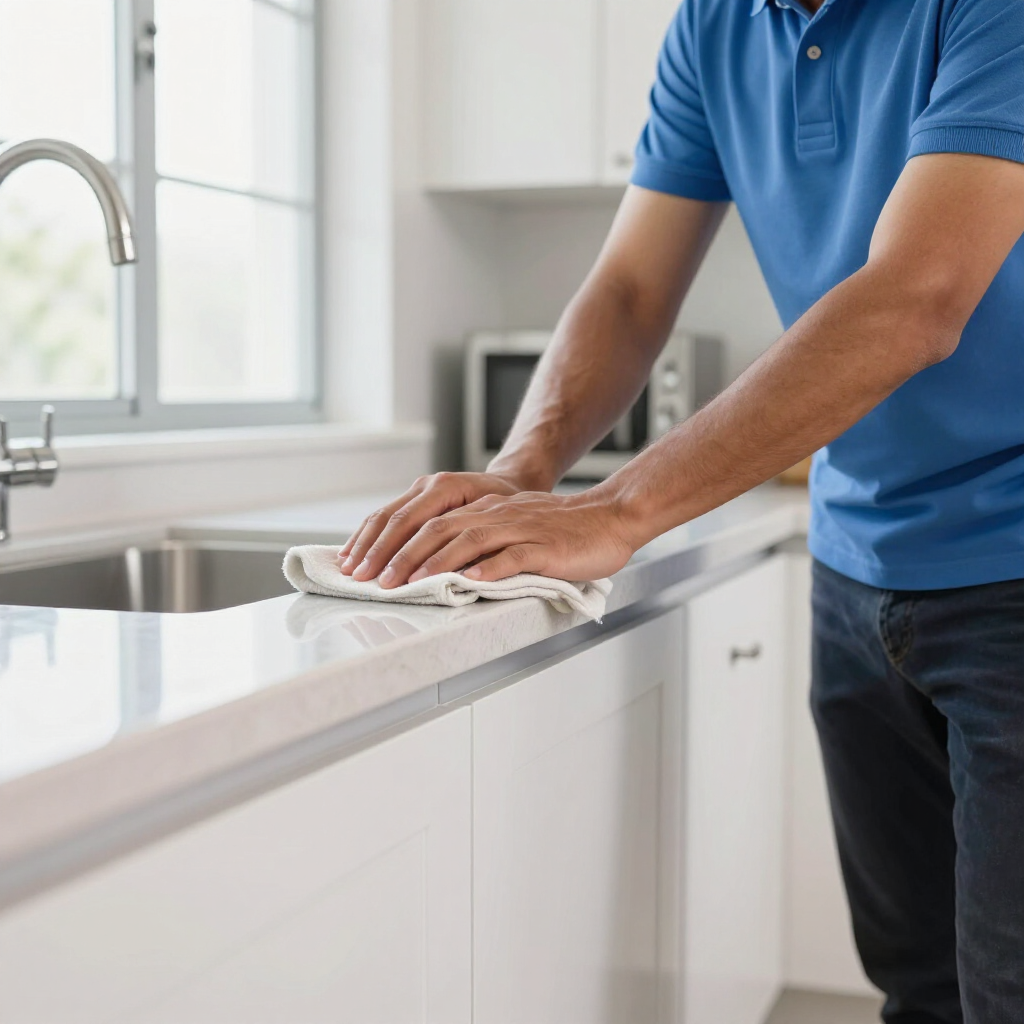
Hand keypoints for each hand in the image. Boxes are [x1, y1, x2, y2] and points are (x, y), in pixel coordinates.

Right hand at [339, 471, 525, 581]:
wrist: (511, 482)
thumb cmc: (508, 506)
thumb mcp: (498, 522)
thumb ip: (472, 542)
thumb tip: (450, 572)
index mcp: (447, 488)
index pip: (412, 523)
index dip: (396, 553)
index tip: (385, 579)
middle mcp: (428, 484)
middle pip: (392, 519)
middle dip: (373, 552)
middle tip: (360, 578)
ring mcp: (418, 488)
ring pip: (382, 515)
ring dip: (363, 544)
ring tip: (348, 569)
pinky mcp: (413, 496)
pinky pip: (383, 514)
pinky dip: (366, 535)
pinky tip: (351, 552)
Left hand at [375, 489, 637, 587]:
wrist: (610, 517)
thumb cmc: (563, 531)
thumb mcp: (513, 528)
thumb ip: (480, 542)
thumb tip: (445, 568)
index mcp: (485, 511)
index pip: (429, 523)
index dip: (396, 544)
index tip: (370, 566)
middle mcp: (496, 515)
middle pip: (439, 530)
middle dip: (403, 556)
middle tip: (379, 581)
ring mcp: (520, 529)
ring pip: (469, 541)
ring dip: (437, 563)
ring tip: (413, 583)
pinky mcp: (545, 547)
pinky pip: (513, 556)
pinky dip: (490, 569)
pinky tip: (471, 582)